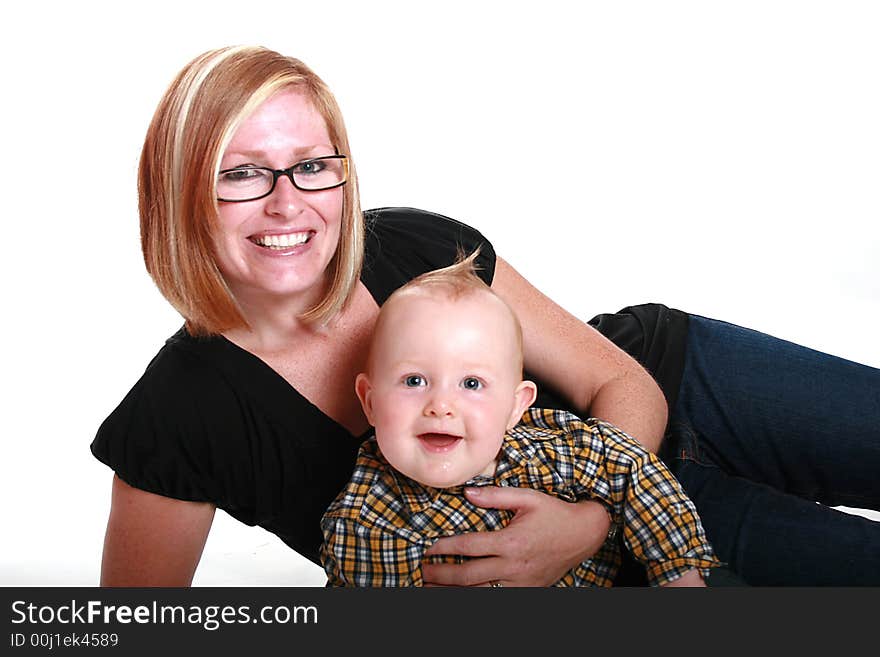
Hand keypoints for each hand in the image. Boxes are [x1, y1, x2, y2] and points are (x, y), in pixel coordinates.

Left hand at [421, 486, 610, 586]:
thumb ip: (496, 495)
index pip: (469, 546)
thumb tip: (468, 493)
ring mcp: (521, 582)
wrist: (585, 535)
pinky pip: (497, 597)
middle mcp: (514, 566)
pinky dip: (477, 597)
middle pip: (469, 576)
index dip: (445, 548)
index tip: (429, 548)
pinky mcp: (527, 590)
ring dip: (454, 592)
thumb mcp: (528, 498)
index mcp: (511, 542)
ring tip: (432, 589)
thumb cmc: (555, 513)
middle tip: (422, 572)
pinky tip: (462, 595)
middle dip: (442, 575)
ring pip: (480, 592)